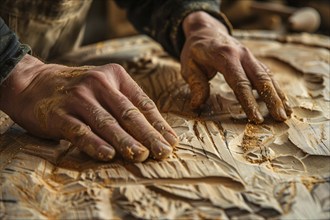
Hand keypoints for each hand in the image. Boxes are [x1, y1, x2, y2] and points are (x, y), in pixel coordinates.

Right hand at [0, 54, 177, 161]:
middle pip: (129, 113)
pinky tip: (108, 155)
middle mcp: (99, 83)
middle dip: (148, 135)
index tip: (172, 142)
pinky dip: (94, 143)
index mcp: (116, 76)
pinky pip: (80, 130)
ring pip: (107, 122)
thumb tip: (154, 131)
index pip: (143, 103)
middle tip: (163, 152)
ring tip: (141, 156)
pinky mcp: (59, 113)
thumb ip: (125, 104)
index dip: (159, 124)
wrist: (34, 83)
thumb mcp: (105, 88)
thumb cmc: (78, 90)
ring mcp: (79, 97)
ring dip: (126, 141)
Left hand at [181, 11, 291, 122]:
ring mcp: (250, 56)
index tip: (256, 119)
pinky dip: (275, 88)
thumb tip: (197, 106)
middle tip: (280, 118)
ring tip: (286, 113)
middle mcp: (242, 54)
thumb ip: (196, 84)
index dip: (249, 101)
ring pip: (268, 76)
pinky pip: (267, 74)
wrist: (206, 31)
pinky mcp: (253, 60)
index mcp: (225, 56)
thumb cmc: (195, 51)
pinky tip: (282, 101)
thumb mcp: (188, 66)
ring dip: (278, 94)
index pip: (240, 82)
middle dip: (272, 99)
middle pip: (261, 79)